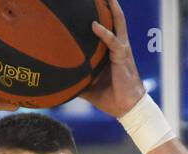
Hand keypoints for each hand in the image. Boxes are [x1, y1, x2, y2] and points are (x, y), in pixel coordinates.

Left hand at [79, 0, 146, 118]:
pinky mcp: (122, 57)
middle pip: (116, 19)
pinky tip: (94, 25)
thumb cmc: (111, 98)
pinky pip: (112, 42)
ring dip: (112, 8)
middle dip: (110, 5)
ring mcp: (122, 50)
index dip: (102, 15)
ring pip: (118, 23)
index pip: (108, 27)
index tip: (92, 5)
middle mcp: (119, 46)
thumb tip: (60, 83)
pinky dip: (103, 33)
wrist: (127, 108)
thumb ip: (77, 81)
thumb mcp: (89, 88)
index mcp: (112, 52)